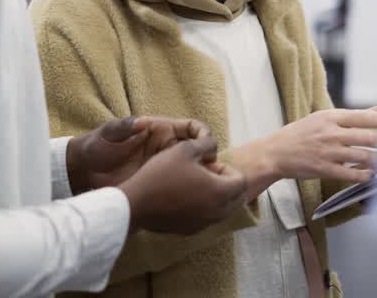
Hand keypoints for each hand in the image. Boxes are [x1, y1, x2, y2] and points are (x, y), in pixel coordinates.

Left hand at [67, 116, 212, 192]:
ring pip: (194, 171)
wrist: (85, 171)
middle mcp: (167, 148)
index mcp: (159, 131)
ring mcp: (165, 167)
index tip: (207, 148)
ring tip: (207, 189)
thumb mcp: (109, 134)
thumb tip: (141, 122)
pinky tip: (190, 201)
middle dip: (209, 160)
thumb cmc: (97, 146)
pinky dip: (189, 192)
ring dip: (203, 178)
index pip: (192, 128)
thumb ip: (124, 127)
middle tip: (214, 174)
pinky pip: (181, 187)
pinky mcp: (160, 184)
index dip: (204, 136)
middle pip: (198, 151)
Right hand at [118, 134, 248, 234]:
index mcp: (220, 192)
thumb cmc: (161, 174)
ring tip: (194, 184)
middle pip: (237, 198)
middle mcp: (217, 212)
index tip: (208, 164)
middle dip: (226, 183)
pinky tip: (184, 197)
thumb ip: (206, 144)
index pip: (241, 181)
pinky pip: (208, 218)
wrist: (135, 204)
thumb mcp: (185, 149)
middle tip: (206, 173)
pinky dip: (204, 208)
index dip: (227, 168)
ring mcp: (204, 224)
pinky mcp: (190, 230)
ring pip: (223, 210)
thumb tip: (214, 148)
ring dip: (216, 196)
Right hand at [233, 107, 376, 192]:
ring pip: (363, 156)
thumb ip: (352, 116)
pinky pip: (349, 173)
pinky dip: (364, 175)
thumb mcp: (323, 118)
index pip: (366, 117)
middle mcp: (331, 132)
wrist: (275, 152)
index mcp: (332, 116)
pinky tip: (373, 176)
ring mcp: (327, 151)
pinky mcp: (323, 168)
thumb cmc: (300, 134)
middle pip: (369, 136)